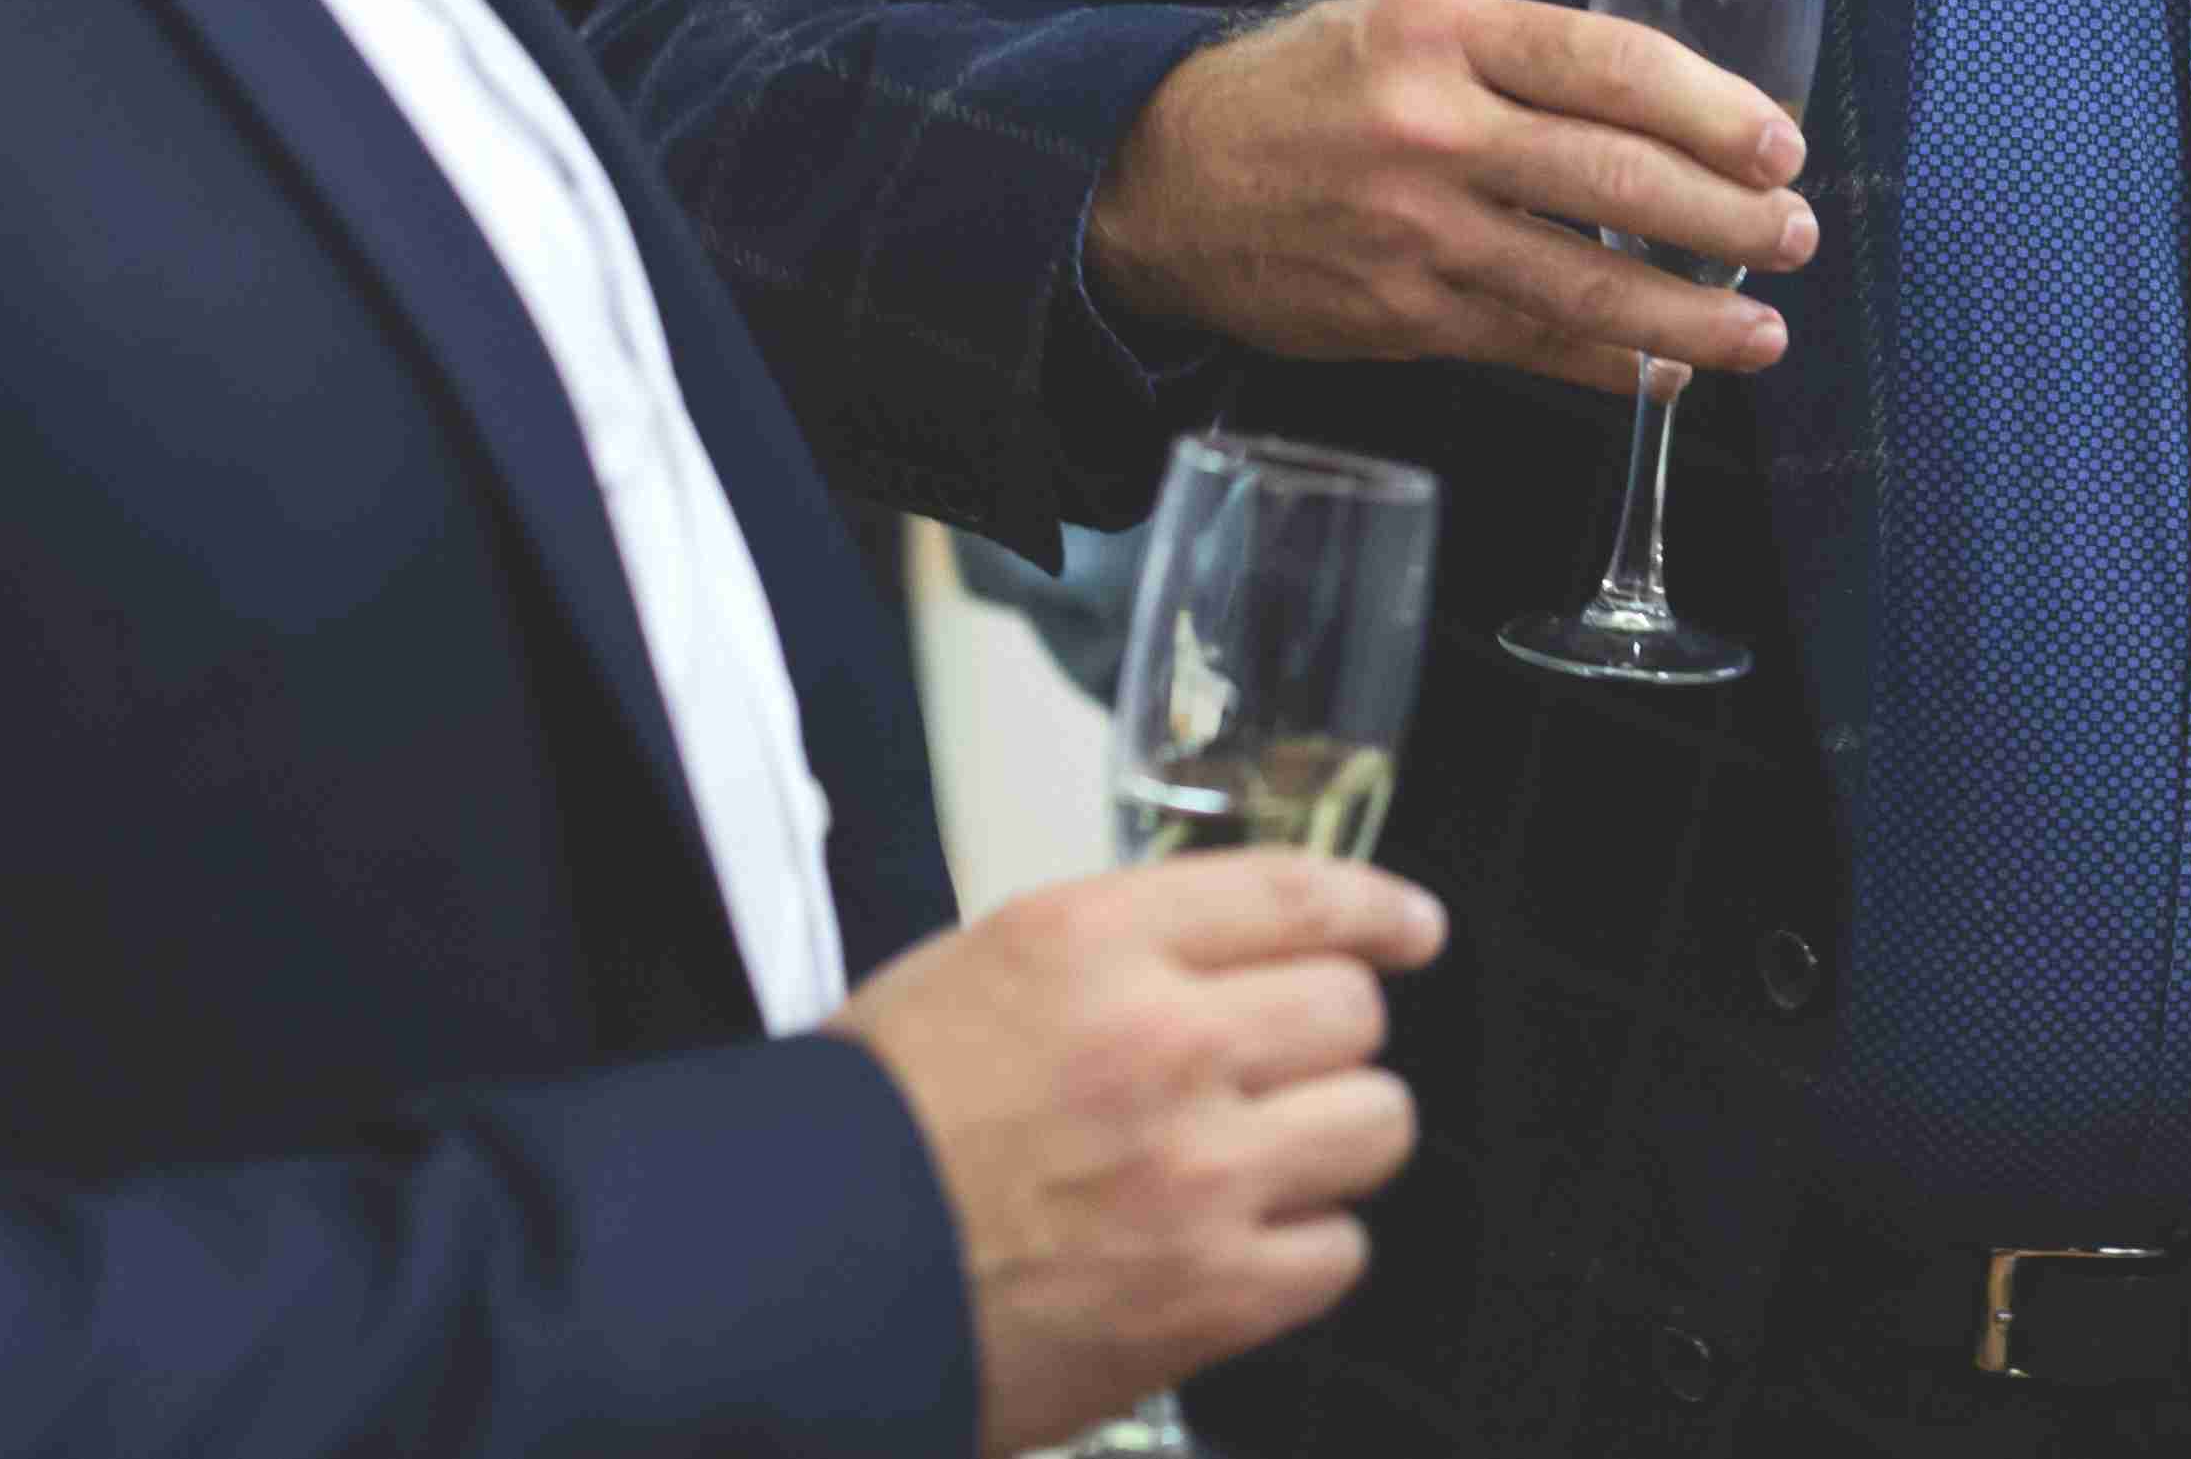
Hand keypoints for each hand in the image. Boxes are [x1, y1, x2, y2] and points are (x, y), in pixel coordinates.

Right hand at [831, 850, 1449, 1455]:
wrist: (781, 1287)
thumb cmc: (858, 1138)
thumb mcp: (977, 973)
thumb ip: (1118, 956)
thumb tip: (1230, 961)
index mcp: (1092, 942)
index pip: (1297, 893)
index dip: (1376, 908)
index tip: (1409, 927)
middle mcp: (1162, 1042)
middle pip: (1352, 1010)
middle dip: (1324, 1040)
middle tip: (1282, 1073)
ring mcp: (1197, 1172)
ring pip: (1375, 1122)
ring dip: (1333, 1138)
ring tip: (1267, 1159)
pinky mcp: (1207, 1295)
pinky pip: (1339, 1251)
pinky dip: (1303, 1252)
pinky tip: (1242, 1248)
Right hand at [1087, 0, 1811, 398]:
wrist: (1158, 179)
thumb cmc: (1305, 87)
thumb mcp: (1404, 22)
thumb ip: (1523, 56)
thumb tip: (1671, 108)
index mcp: (1444, 33)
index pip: (1613, 64)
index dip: (1715, 109)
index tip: (1782, 143)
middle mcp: (1434, 131)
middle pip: (1619, 178)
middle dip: (1730, 215)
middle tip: (1798, 234)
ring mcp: (1416, 233)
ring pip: (1586, 282)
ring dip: (1691, 316)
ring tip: (1765, 332)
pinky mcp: (1400, 317)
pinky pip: (1531, 343)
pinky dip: (1610, 364)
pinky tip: (1668, 372)